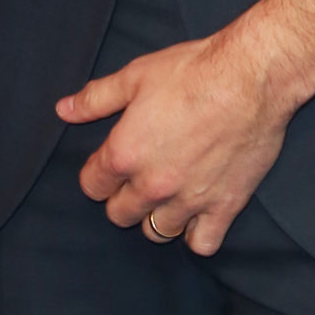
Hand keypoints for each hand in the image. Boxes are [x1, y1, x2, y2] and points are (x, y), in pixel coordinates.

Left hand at [55, 0, 314, 255]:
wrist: (252, 77)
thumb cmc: (192, 71)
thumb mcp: (135, 76)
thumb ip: (95, 98)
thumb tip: (63, 110)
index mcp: (124, 154)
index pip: (92, 186)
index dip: (98, 173)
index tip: (111, 163)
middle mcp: (152, 185)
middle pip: (120, 214)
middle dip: (124, 197)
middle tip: (140, 177)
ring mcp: (189, 200)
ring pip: (157, 232)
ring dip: (157, 216)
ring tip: (168, 196)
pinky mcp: (224, 206)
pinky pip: (202, 243)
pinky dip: (197, 234)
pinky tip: (198, 216)